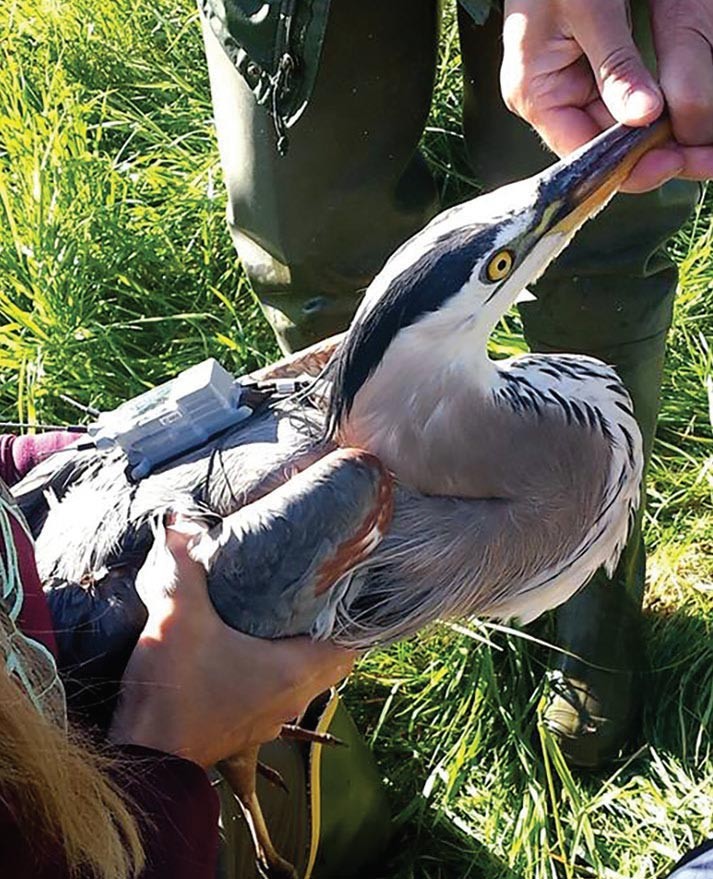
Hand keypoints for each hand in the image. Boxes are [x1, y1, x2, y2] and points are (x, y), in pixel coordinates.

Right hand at [109, 519, 355, 767]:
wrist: (144, 758)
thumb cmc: (174, 691)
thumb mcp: (178, 617)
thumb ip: (183, 566)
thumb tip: (181, 519)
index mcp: (296, 671)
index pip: (353, 641)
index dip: (356, 612)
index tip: (348, 580)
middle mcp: (293, 697)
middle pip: (333, 656)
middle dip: (329, 622)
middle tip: (315, 585)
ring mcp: (272, 717)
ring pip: (307, 675)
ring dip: (302, 645)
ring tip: (285, 607)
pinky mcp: (248, 724)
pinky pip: (279, 689)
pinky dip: (277, 665)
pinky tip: (252, 641)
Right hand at [501, 0, 712, 191]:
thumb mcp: (591, 11)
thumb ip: (615, 66)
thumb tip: (643, 116)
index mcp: (534, 93)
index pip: (580, 150)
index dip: (625, 163)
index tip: (671, 159)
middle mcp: (547, 97)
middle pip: (599, 145)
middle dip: (647, 153)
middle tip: (696, 157)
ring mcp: (564, 85)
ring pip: (613, 128)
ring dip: (652, 135)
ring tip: (691, 145)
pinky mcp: (584, 70)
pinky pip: (618, 103)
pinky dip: (647, 109)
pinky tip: (672, 118)